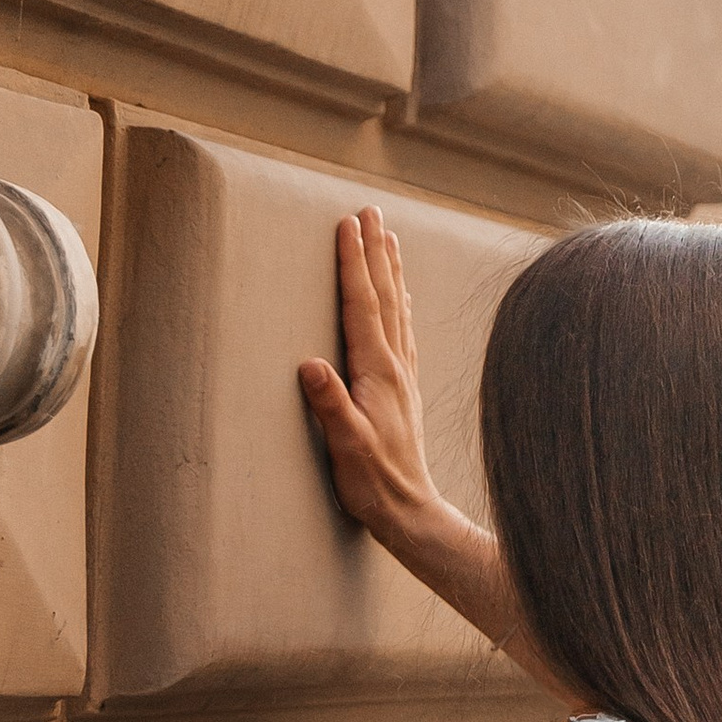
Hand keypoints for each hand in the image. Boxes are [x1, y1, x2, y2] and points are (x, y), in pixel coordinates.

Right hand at [298, 209, 437, 550]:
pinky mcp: (403, 389)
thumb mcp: (346, 446)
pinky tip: (399, 298)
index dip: (353, 263)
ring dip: (389, 270)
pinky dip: (398, 303)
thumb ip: (330, 406)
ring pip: (396, 308)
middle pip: (384, 296)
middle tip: (369, 210)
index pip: (363, 306)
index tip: (348, 225)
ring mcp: (403, 376)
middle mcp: (395, 367)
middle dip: (374, 251)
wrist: (411, 512)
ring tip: (387, 237)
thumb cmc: (374, 483)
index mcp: (378, 373)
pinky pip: (402, 331)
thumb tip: (310, 365)